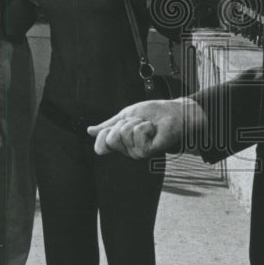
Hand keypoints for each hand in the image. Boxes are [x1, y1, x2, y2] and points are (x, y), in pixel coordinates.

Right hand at [88, 97, 205, 158]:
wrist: (174, 112)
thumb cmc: (153, 113)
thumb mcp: (126, 115)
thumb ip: (109, 125)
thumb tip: (89, 131)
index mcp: (121, 143)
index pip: (101, 146)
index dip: (105, 133)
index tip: (120, 123)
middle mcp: (127, 151)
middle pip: (110, 137)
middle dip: (124, 123)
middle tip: (138, 122)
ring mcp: (137, 152)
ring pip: (123, 133)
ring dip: (136, 122)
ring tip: (147, 124)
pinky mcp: (148, 151)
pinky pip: (135, 135)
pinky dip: (144, 126)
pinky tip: (153, 129)